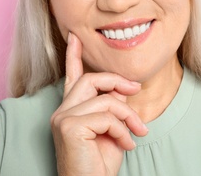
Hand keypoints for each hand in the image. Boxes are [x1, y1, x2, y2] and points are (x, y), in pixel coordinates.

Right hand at [50, 32, 147, 175]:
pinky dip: (123, 130)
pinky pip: (107, 117)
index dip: (74, 56)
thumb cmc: (100, 163)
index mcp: (71, 109)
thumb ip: (111, 107)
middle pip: (92, 79)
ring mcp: (63, 118)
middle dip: (118, 81)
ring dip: (129, 116)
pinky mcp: (69, 127)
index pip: (72, 77)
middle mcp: (62, 111)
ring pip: (105, 100)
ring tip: (138, 133)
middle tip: (137, 89)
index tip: (75, 37)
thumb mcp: (111, 129)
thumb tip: (122, 90)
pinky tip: (127, 145)